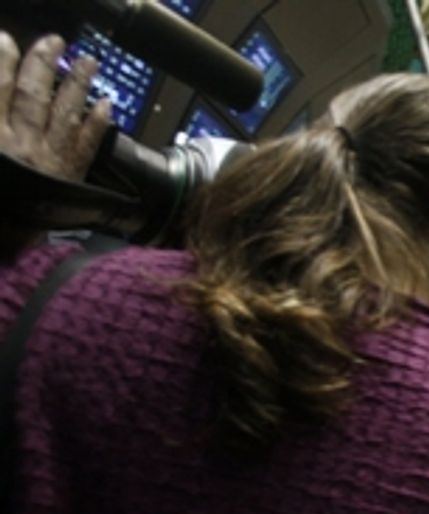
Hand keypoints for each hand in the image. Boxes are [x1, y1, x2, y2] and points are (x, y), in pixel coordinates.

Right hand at [0, 32, 110, 181]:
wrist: (12, 246)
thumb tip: (1, 104)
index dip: (1, 63)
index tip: (6, 40)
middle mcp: (23, 144)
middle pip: (32, 95)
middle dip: (42, 64)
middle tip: (55, 41)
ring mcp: (50, 159)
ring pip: (65, 112)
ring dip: (78, 84)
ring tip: (90, 62)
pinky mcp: (72, 177)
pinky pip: (87, 144)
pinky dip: (97, 122)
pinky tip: (107, 104)